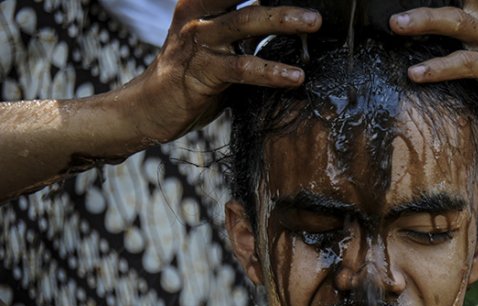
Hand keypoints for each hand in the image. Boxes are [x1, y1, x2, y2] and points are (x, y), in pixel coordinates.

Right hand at [121, 0, 320, 142]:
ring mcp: (198, 42)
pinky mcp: (201, 73)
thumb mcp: (219, 47)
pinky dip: (271, 71)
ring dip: (283, 20)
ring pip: (245, 22)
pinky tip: (294, 77)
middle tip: (314, 3)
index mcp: (202, 4)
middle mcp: (198, 16)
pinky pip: (242, 69)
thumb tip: (288, 25)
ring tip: (313, 22)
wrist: (148, 109)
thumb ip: (247, 33)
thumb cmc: (190, 77)